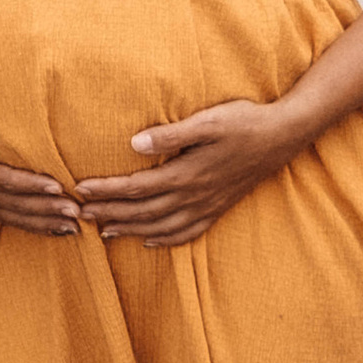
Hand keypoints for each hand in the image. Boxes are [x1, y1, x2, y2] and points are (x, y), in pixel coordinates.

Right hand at [0, 101, 79, 235]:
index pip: (5, 180)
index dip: (31, 184)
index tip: (58, 186)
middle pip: (17, 204)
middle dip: (47, 209)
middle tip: (76, 210)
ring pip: (19, 217)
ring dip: (47, 222)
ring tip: (75, 224)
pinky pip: (16, 221)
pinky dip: (39, 227)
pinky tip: (61, 230)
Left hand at [74, 99, 297, 246]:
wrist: (283, 136)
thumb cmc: (244, 122)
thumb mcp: (208, 121)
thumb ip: (171, 134)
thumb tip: (134, 144)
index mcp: (187, 174)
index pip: (136, 187)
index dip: (106, 191)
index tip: (80, 190)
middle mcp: (194, 196)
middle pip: (142, 212)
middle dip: (109, 214)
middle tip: (80, 214)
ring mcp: (207, 206)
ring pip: (161, 227)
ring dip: (130, 230)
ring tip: (104, 231)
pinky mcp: (218, 208)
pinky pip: (187, 233)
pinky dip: (164, 240)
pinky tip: (150, 241)